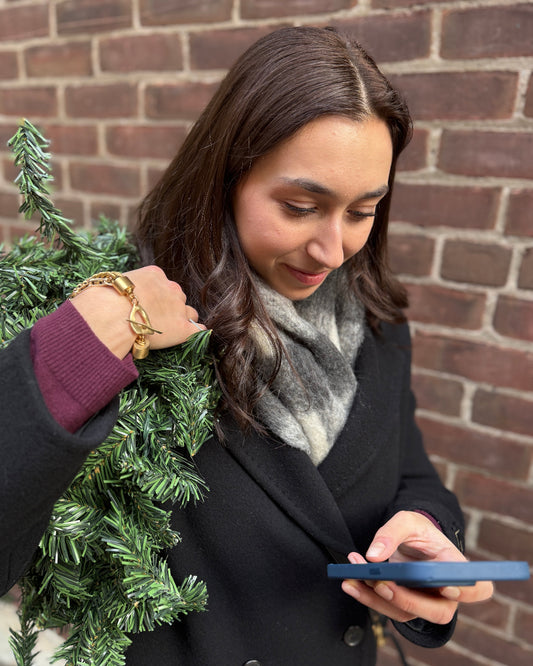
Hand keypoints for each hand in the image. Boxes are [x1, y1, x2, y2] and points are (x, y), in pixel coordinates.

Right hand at [71, 265, 205, 358]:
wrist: (111, 316)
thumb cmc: (104, 301)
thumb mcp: (114, 283)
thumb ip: (125, 287)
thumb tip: (116, 293)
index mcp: (155, 274)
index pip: (163, 284)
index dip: (156, 297)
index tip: (146, 306)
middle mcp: (171, 288)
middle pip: (178, 297)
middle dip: (170, 307)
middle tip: (154, 319)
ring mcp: (179, 308)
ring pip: (189, 312)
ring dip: (181, 320)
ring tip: (167, 330)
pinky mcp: (183, 328)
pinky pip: (198, 330)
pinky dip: (195, 333)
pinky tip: (188, 337)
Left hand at [341, 511, 492, 624]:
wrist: (407, 539)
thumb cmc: (416, 530)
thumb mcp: (407, 521)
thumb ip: (391, 533)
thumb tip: (374, 555)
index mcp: (456, 567)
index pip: (477, 588)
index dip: (466, 592)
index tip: (445, 586)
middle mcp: (446, 592)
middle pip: (439, 611)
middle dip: (408, 600)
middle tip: (383, 584)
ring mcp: (426, 603)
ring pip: (407, 613)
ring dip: (378, 598)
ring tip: (354, 577)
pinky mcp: (404, 606)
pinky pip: (388, 609)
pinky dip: (367, 596)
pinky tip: (350, 582)